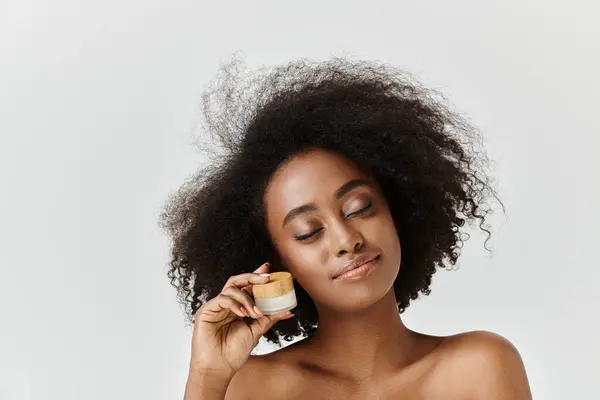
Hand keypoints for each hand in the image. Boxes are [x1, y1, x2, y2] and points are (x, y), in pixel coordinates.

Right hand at [188, 262, 294, 378]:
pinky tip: (243, 314)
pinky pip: (222, 299)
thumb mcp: (256, 331)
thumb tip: (288, 310)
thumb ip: (269, 318)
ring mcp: (215, 306)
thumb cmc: (233, 352)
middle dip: (253, 276)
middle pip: (237, 281)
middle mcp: (225, 304)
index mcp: (236, 307)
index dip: (256, 276)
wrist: (218, 369)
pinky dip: (235, 304)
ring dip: (247, 298)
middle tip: (266, 277)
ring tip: (255, 313)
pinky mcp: (205, 311)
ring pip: (231, 288)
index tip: (269, 269)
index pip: (246, 286)